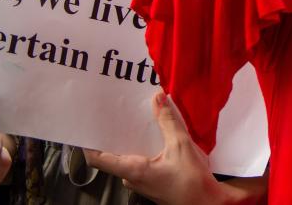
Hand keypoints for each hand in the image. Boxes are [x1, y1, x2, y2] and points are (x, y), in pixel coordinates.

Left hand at [85, 92, 230, 204]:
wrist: (206, 203)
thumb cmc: (192, 181)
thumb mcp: (181, 146)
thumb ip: (168, 122)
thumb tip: (158, 99)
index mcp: (132, 170)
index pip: (98, 159)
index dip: (87, 144)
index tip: (85, 128)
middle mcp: (132, 178)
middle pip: (112, 156)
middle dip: (112, 135)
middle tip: (112, 115)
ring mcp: (141, 182)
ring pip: (127, 159)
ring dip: (129, 141)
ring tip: (133, 120)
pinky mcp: (151, 182)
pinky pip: (139, 162)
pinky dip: (141, 148)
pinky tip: (152, 136)